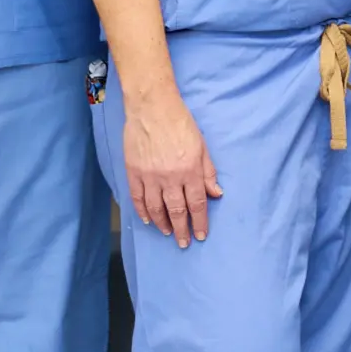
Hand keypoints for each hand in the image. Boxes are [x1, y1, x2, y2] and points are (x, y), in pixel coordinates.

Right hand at [122, 89, 221, 247]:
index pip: (197, 204)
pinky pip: (138, 198)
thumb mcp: (202, 147)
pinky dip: (143, 212)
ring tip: (168, 233)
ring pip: (156, 208)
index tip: (200, 235)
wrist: (153, 108)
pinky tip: (148, 220)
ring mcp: (150, 176)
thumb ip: (208, 173)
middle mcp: (170, 177)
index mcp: (190, 171)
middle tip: (183, 243)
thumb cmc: (181, 124)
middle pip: (177, 211)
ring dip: (163, 224)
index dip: (199, 222)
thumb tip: (216, 194)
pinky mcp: (134, 172)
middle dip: (182, 229)